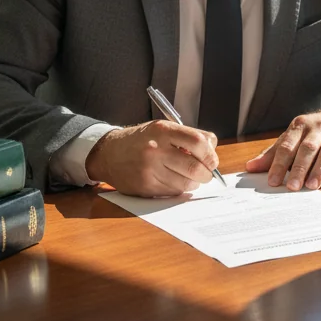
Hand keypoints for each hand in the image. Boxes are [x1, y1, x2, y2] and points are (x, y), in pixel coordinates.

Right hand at [86, 120, 218, 197]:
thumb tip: (212, 151)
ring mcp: (149, 169)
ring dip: (194, 183)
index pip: (199, 142)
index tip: (212, 160)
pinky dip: (180, 189)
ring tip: (191, 178)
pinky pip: (173, 192)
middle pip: (195, 167)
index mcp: (163, 130)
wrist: (108, 153)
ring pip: (186, 183)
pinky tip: (175, 181)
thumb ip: (188, 136)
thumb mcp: (162, 128)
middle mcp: (156, 149)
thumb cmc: (142, 140)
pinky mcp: (145, 186)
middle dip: (207, 173)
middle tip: (207, 174)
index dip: (210, 154)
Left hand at [245, 110, 320, 189]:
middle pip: (308, 148)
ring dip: (319, 169)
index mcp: (300, 125)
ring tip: (311, 186)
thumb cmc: (315, 134)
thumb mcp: (294, 139)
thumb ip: (274, 154)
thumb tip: (250, 167)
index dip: (279, 163)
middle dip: (299, 168)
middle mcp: (319, 127)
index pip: (287, 145)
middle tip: (292, 187)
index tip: (273, 181)